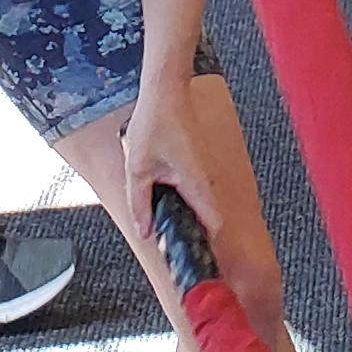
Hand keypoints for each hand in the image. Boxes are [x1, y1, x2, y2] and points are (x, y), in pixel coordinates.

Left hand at [123, 81, 218, 259]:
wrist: (165, 93)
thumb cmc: (154, 124)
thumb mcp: (137, 168)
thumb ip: (140, 204)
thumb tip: (145, 232)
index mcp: (195, 182)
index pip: (214, 223)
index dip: (206, 244)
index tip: (193, 258)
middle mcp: (204, 179)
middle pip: (208, 218)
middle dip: (193, 235)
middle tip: (173, 248)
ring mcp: (202, 172)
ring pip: (200, 205)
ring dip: (187, 219)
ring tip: (165, 229)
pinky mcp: (195, 166)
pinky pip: (194, 192)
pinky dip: (183, 203)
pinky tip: (164, 202)